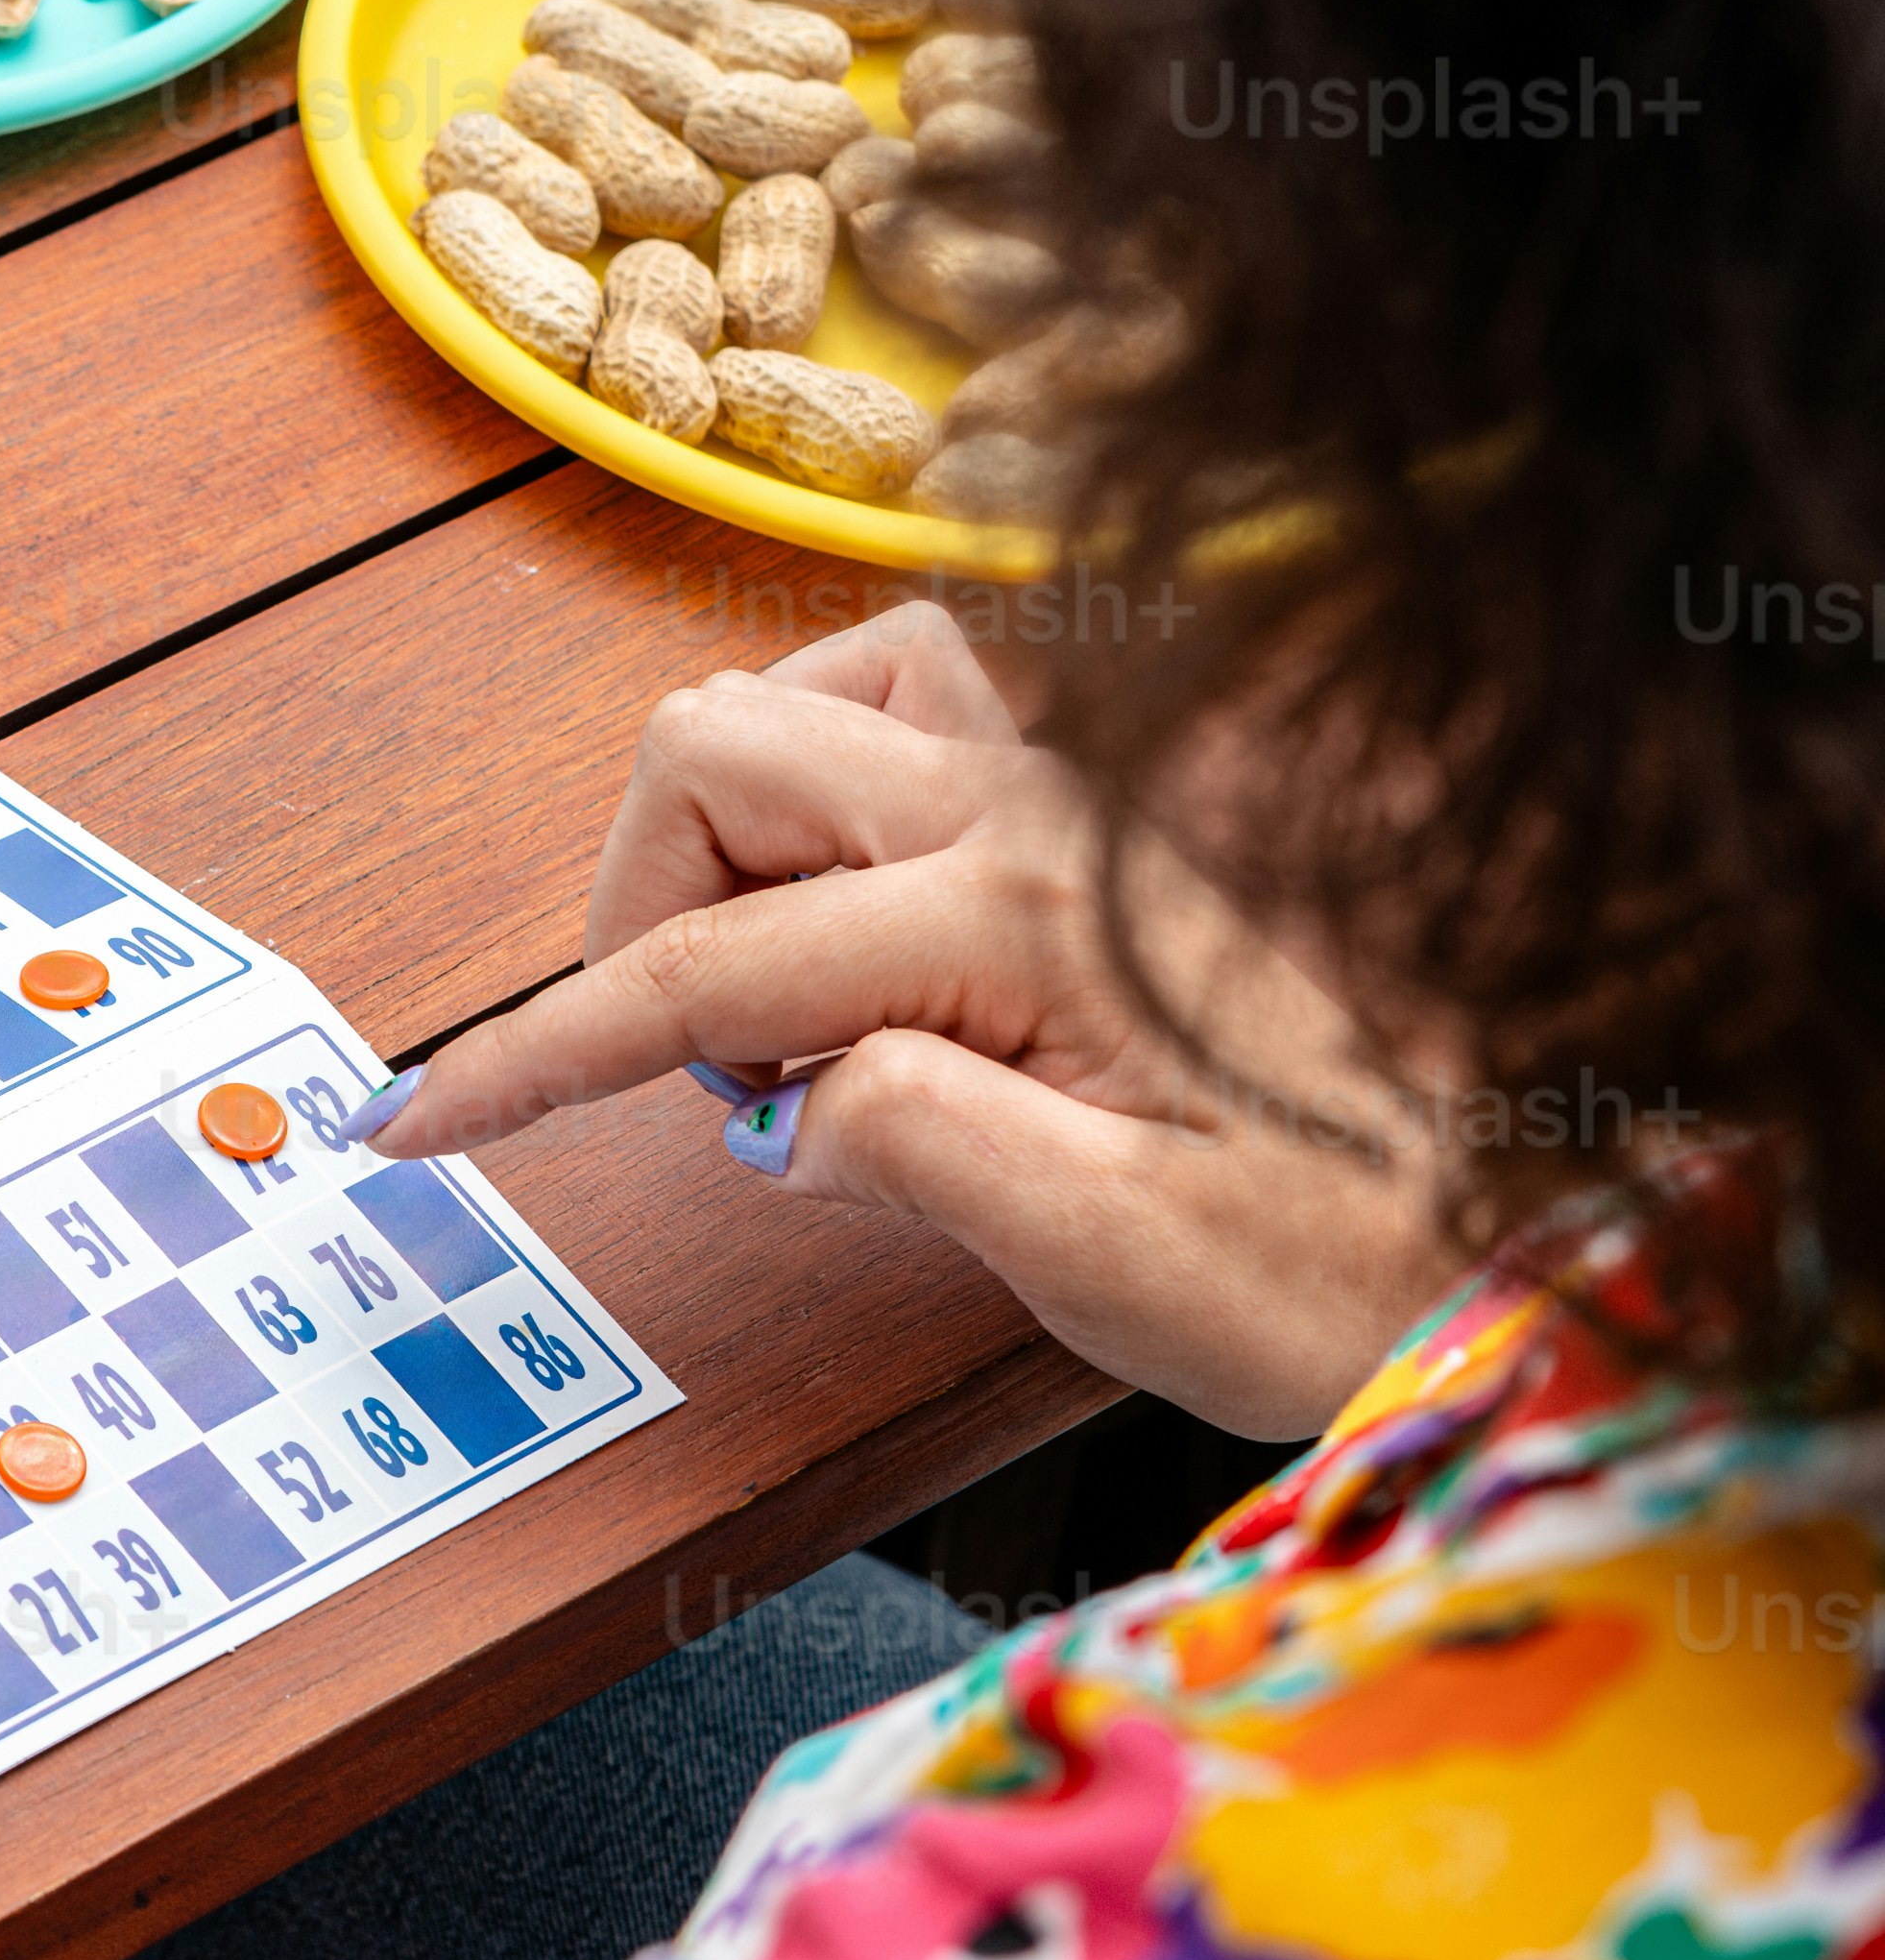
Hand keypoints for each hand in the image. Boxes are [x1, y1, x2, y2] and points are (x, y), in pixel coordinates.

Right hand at [391, 605, 1454, 1439]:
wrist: (1546, 1230)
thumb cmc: (1367, 1264)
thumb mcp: (1130, 1260)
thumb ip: (922, 1150)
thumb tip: (777, 1099)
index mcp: (1022, 921)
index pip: (706, 970)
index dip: (534, 1052)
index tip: (414, 1119)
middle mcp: (1040, 814)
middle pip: (719, 752)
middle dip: (638, 909)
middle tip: (702, 1081)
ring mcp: (1077, 792)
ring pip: (814, 695)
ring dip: (734, 824)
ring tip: (775, 987)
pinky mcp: (1108, 814)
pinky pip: (920, 708)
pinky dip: (839, 783)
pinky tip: (865, 912)